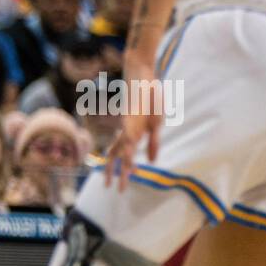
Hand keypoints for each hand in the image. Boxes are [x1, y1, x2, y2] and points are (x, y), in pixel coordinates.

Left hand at [104, 53, 161, 190]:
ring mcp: (127, 125)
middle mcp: (125, 131)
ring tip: (115, 182)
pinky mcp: (131, 118)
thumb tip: (150, 162)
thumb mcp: (156, 124)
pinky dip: (128, 150)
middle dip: (114, 173)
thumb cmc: (149, 99)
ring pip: (121, 150)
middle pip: (115, 155)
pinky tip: (128, 160)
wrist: (143, 76)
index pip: (122, 154)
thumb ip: (153, 143)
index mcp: (130, 133)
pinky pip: (129, 138)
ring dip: (119, 167)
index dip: (122, 168)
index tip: (124, 182)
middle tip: (109, 189)